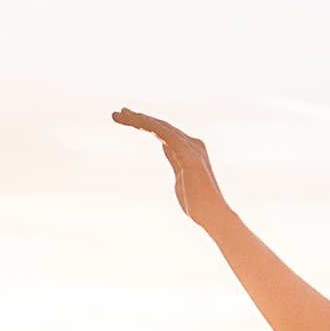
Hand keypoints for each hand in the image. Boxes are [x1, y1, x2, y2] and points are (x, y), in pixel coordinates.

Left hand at [111, 108, 231, 227]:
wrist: (214, 216)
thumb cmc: (198, 204)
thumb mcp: (181, 178)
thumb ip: (175, 161)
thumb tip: (166, 148)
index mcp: (190, 149)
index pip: (164, 131)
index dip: (145, 123)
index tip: (125, 119)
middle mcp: (192, 144)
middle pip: (161, 126)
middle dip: (138, 118)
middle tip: (116, 113)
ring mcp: (192, 148)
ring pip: (161, 127)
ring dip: (139, 119)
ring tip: (119, 115)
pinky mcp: (190, 156)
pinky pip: (167, 135)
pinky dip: (152, 126)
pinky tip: (137, 121)